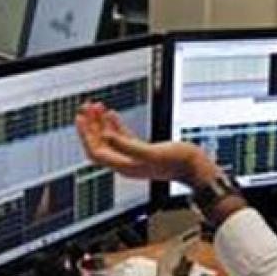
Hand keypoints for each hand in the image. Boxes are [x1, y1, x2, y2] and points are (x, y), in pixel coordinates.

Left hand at [75, 102, 217, 184]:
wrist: (197, 168)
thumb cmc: (178, 162)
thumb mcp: (152, 152)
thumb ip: (127, 145)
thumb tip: (106, 136)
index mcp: (125, 166)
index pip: (96, 151)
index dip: (85, 135)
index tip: (80, 118)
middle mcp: (125, 163)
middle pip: (100, 144)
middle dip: (90, 126)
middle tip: (85, 108)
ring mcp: (133, 157)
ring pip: (109, 139)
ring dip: (100, 123)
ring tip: (96, 107)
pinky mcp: (142, 151)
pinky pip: (122, 137)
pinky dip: (115, 125)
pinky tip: (112, 115)